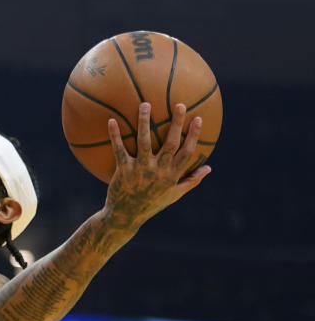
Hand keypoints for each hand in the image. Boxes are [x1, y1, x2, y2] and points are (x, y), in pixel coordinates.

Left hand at [103, 102, 211, 229]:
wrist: (125, 216)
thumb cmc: (151, 203)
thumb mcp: (174, 195)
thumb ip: (191, 180)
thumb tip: (209, 168)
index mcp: (172, 175)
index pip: (187, 152)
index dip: (193, 135)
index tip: (198, 118)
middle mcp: (158, 171)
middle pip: (170, 143)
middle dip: (176, 123)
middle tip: (179, 104)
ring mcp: (140, 170)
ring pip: (144, 142)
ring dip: (144, 122)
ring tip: (145, 104)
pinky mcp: (123, 170)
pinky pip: (119, 149)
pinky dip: (115, 135)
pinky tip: (111, 121)